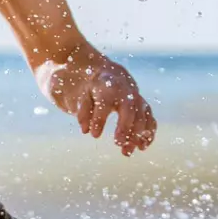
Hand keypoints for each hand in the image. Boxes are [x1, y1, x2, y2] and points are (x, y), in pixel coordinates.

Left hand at [40, 54, 156, 155]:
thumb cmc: (74, 81)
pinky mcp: (137, 101)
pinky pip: (147, 115)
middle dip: (127, 126)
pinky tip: (142, 146)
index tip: (93, 134)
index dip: (100, 118)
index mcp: (103, 80)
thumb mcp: (69, 91)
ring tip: (127, 152)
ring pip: (141, 112)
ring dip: (137, 133)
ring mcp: (132, 92)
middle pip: (130, 105)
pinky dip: (147, 130)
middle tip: (119, 144)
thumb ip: (80, 107)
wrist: (87, 66)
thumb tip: (86, 129)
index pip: (105, 100)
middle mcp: (122, 85)